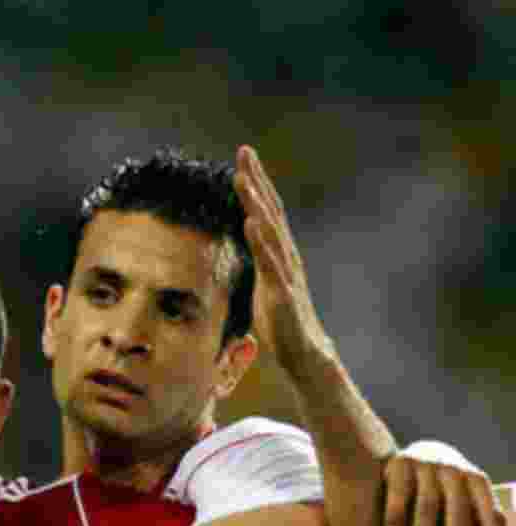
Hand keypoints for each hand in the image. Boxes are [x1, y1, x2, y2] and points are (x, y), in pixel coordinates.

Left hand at [233, 145, 331, 377]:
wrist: (304, 354)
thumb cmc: (282, 324)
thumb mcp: (263, 287)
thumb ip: (257, 265)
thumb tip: (245, 250)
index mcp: (279, 255)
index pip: (267, 213)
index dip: (256, 185)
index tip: (243, 157)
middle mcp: (285, 257)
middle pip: (270, 211)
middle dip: (257, 181)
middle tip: (244, 151)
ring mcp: (286, 273)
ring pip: (270, 231)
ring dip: (256, 203)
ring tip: (242, 178)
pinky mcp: (283, 294)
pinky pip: (271, 263)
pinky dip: (261, 241)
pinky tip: (250, 221)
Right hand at [383, 453, 504, 525]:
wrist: (416, 451)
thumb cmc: (444, 491)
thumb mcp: (464, 503)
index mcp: (478, 482)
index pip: (491, 515)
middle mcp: (456, 471)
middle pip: (458, 515)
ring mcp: (428, 464)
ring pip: (427, 507)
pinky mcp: (401, 463)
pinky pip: (399, 496)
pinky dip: (396, 518)